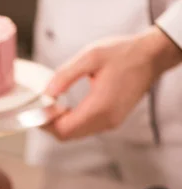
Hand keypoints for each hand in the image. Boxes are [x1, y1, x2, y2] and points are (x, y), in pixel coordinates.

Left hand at [44, 26, 181, 140]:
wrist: (151, 56)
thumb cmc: (123, 53)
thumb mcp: (90, 56)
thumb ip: (65, 75)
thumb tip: (46, 93)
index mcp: (100, 107)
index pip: (64, 129)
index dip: (46, 123)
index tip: (37, 108)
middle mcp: (106, 120)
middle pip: (68, 136)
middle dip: (50, 125)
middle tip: (41, 106)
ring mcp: (111, 122)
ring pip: (76, 134)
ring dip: (60, 124)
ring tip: (52, 105)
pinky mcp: (113, 120)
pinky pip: (86, 128)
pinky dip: (72, 122)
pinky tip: (66, 107)